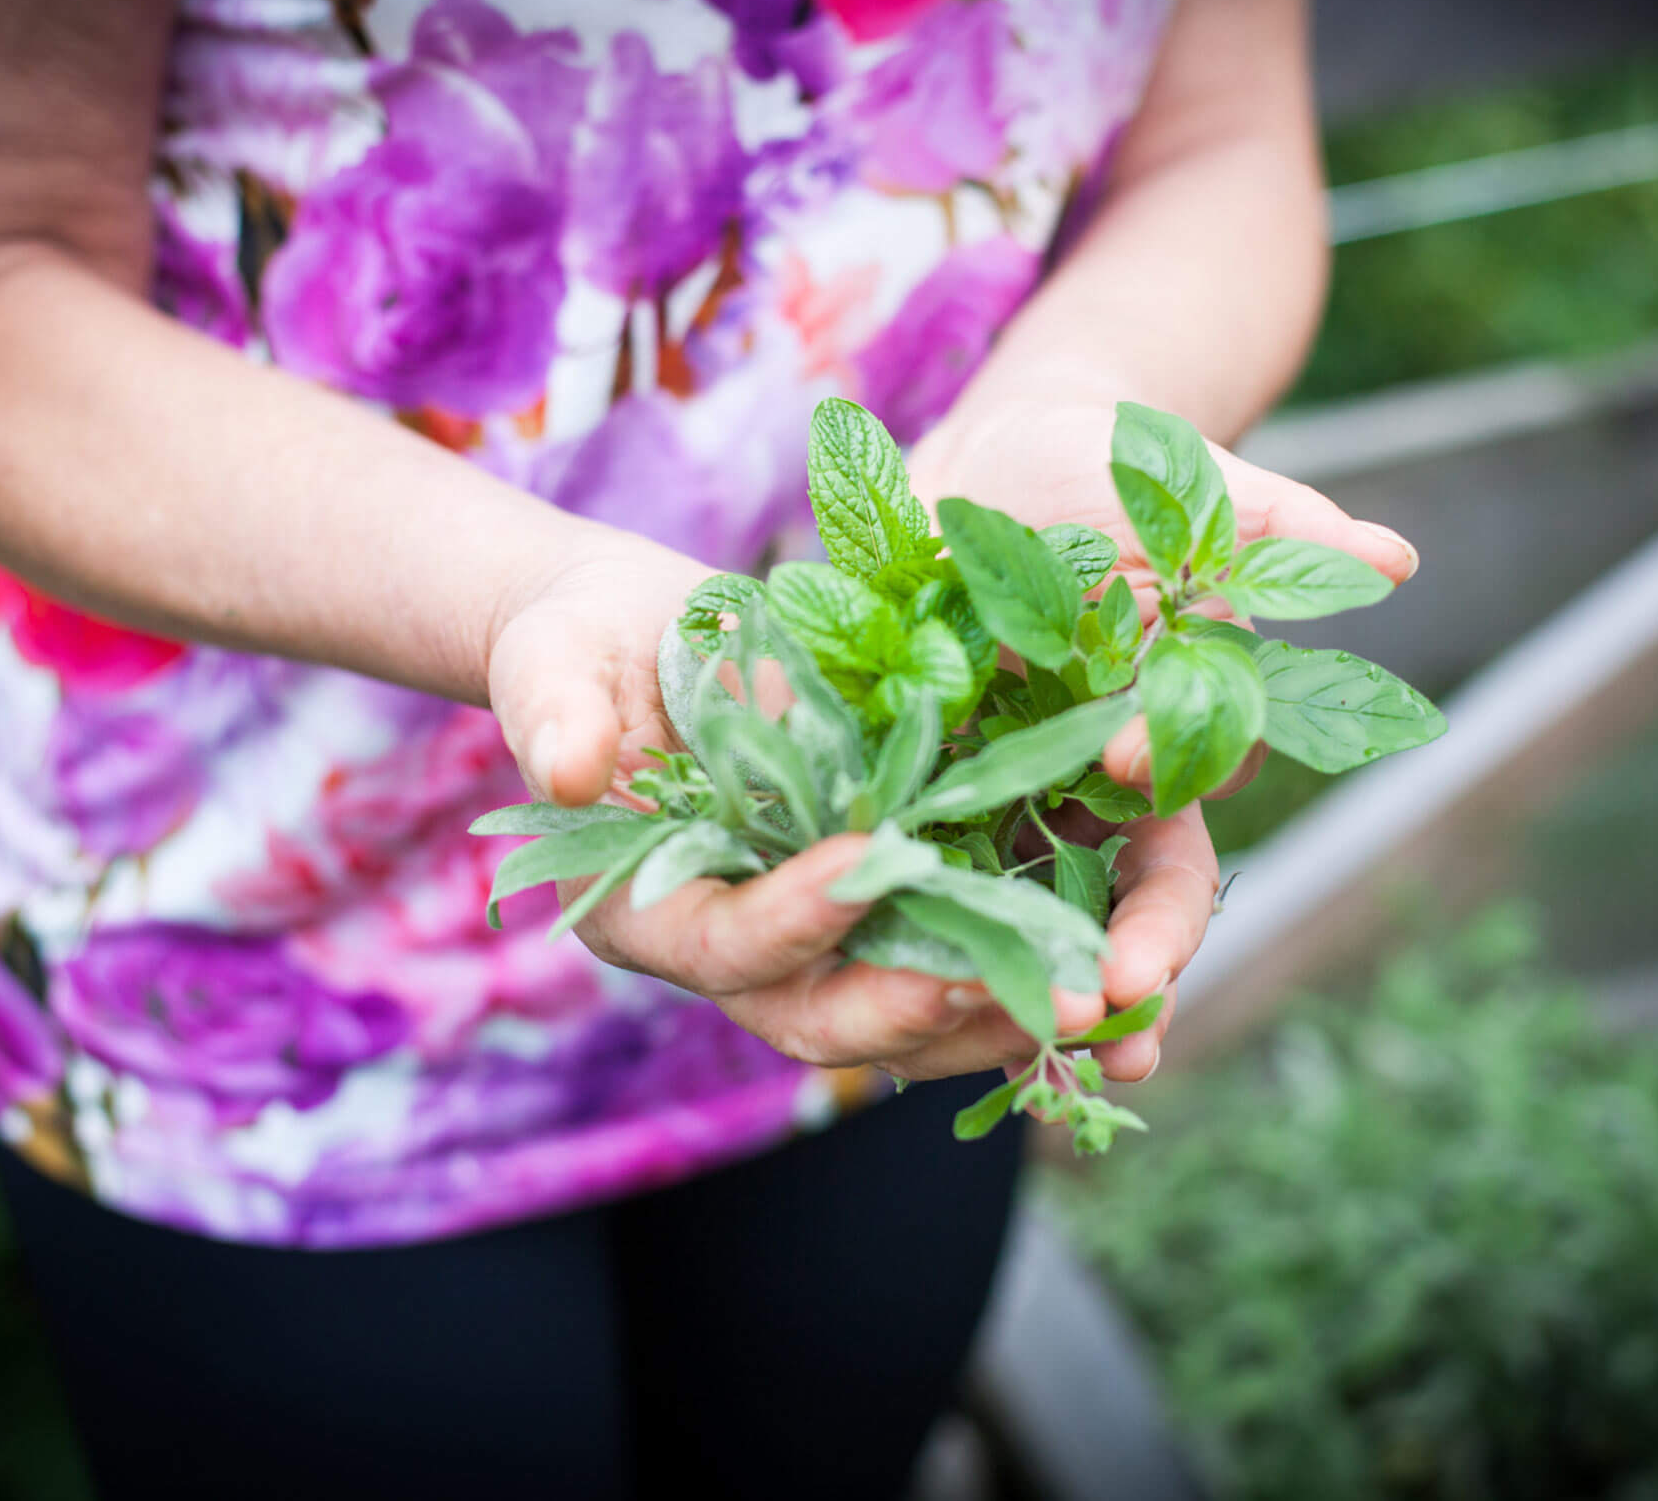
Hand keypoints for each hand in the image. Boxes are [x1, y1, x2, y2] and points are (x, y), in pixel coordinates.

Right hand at [483, 535, 1094, 1079]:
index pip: (724, 944)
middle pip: (825, 1016)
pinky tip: (1103, 969)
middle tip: (1024, 995)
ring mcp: (813, 939)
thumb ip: (554, 709)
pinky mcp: (878, 903)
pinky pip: (949, 961)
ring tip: (1092, 1004)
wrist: (648, 640)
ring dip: (996, 1015)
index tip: (867, 865)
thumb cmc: (584, 644)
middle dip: (922, 1010)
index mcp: (649, 910)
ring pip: (903, 1013)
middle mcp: (735, 948)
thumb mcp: (554, 656)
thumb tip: (566, 769)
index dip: (792, 918)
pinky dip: (1019, 969)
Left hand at [912, 398, 1419, 1082]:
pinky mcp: (922, 788)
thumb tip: (1394, 562)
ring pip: (1024, 916)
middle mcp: (1096, 792)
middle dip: (1120, 966)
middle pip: (1116, 905)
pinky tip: (884, 989)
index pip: (1191, 819)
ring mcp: (1008, 799)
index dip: (1171, 865)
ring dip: (1024, 988)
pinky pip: (919, 870)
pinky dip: (908, 922)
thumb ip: (1276, 534)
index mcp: (1174, 736)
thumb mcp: (1185, 491)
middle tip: (1101, 1017)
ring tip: (1012, 1049)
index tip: (1136, 863)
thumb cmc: (1109, 470)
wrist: (989, 461)